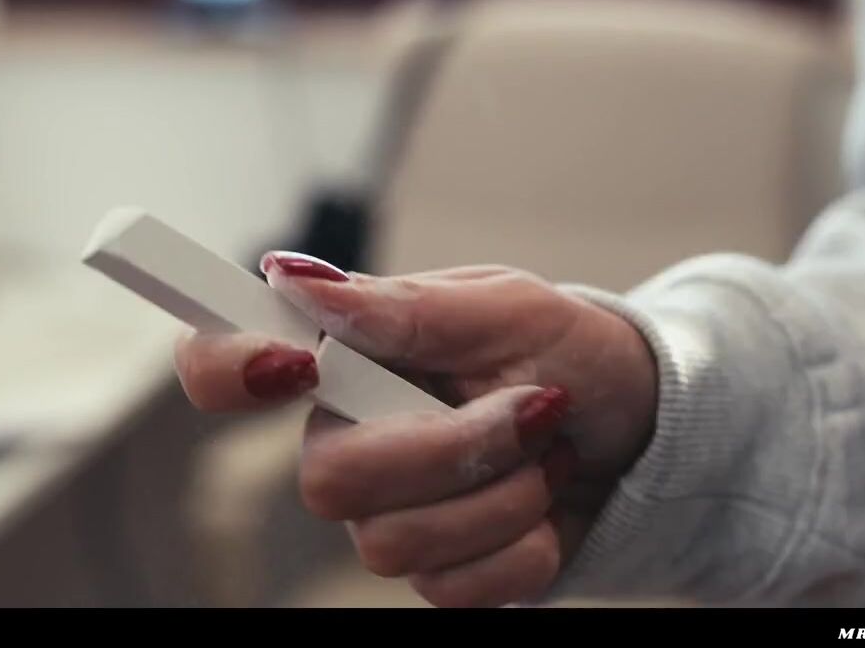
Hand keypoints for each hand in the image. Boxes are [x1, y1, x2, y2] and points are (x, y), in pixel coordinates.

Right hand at [174, 252, 657, 606]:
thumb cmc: (569, 351)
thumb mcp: (507, 308)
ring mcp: (385, 512)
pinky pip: (454, 589)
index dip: (222, 366)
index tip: (292, 365)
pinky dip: (526, 544)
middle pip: (326, 481)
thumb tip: (294, 276)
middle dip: (453, 450)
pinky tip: (545, 503)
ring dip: (505, 494)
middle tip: (534, 410)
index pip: (223, 360)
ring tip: (548, 450)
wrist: (641, 428)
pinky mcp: (436, 572)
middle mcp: (346, 437)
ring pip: (395, 544)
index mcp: (347, 357)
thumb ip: (403, 307)